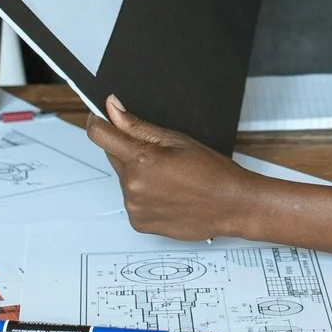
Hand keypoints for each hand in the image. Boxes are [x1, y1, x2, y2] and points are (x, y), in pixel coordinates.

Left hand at [88, 95, 260, 241]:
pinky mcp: (138, 222)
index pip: (99, 134)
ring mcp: (134, 207)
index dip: (99, 121)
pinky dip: (144, 195)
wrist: (232, 205)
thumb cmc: (212, 172)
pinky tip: (167, 194)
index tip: (103, 118)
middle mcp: (132, 185)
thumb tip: (111, 108)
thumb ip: (137, 125)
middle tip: (160, 155)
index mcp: (141, 159)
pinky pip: (132, 200)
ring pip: (124, 179)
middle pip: (113, 156)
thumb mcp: (177, 139)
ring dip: (138, 175)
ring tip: (169, 178)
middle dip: (129, 151)